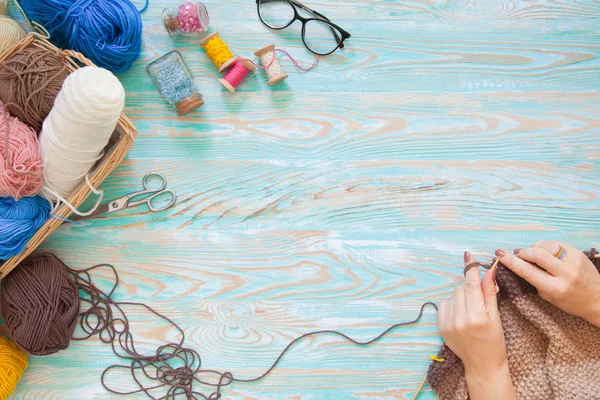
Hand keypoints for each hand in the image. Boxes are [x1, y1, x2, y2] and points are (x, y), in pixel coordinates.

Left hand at [438, 252, 515, 399]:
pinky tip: (461, 314)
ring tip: (470, 310)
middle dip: (470, 288)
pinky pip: (444, 304)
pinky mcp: (440, 326)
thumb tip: (489, 270)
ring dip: (461, 296)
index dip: (470, 268)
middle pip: (462, 288)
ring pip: (452, 295)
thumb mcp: (496, 316)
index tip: (468, 255)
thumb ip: (490, 292)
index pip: (472, 285)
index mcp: (477, 316)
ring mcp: (448, 324)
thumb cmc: (494, 341)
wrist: (482, 364)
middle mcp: (460, 320)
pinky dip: (452, 305)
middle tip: (478, 300)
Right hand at [497, 241, 599, 327]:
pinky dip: (547, 245)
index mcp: (555, 288)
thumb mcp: (548, 297)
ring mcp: (574, 262)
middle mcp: (566, 274)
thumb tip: (520, 263)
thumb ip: (535, 280)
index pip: (528, 271)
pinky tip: (545, 251)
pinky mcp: (579, 253)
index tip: (500, 254)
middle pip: (537, 254)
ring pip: (547, 245)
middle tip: (516, 253)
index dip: (511, 261)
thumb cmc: (570, 302)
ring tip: (531, 252)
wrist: (598, 299)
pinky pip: (557, 244)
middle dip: (523, 252)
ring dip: (534, 247)